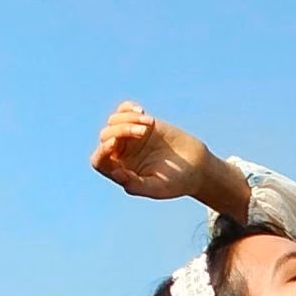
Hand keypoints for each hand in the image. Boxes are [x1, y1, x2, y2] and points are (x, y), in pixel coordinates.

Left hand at [89, 101, 214, 201]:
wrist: (196, 166)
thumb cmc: (176, 182)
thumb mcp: (157, 188)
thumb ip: (136, 185)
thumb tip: (116, 172)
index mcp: (120, 171)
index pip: (99, 161)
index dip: (102, 151)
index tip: (115, 143)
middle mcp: (120, 153)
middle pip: (106, 136)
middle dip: (122, 131)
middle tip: (144, 132)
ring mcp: (129, 136)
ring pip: (114, 121)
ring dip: (129, 119)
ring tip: (149, 124)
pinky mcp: (140, 122)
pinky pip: (124, 110)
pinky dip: (128, 108)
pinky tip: (141, 110)